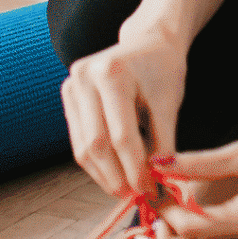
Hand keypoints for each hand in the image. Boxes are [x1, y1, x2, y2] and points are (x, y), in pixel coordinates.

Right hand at [60, 25, 187, 202]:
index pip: (122, 136)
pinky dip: (97, 163)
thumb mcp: (169, 104)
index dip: (136, 170)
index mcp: (112, 73)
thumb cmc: (163, 70)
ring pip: (83, 147)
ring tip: (127, 190)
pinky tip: (114, 175)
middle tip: (137, 197)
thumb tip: (159, 185)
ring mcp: (72, 85)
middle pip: (97, 144)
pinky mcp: (68, 95)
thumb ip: (165, 144)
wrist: (148, 41)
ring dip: (105, 176)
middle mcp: (84, 77)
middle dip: (118, 178)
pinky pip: (79, 140)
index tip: (152, 191)